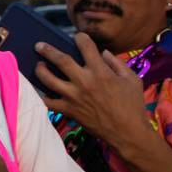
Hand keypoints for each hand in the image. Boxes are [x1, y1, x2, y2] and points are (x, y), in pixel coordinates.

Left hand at [36, 32, 152, 151]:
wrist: (129, 134)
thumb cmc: (133, 106)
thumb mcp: (132, 80)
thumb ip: (117, 63)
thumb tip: (103, 52)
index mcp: (101, 72)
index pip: (86, 47)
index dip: (80, 38)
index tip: (77, 37)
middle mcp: (84, 82)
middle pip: (60, 60)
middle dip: (48, 50)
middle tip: (39, 45)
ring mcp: (75, 97)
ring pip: (49, 80)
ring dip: (40, 70)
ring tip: (38, 65)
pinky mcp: (70, 111)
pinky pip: (49, 103)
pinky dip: (43, 97)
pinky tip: (41, 91)